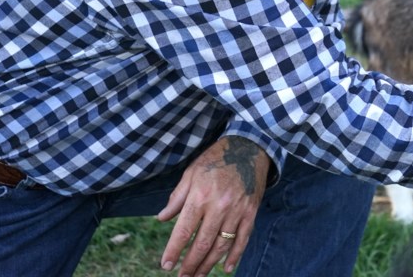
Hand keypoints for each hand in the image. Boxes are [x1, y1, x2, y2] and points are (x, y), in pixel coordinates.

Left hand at [157, 136, 270, 274]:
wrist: (248, 147)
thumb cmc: (215, 159)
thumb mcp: (191, 173)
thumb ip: (177, 198)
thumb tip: (162, 218)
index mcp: (200, 196)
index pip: (184, 230)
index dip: (174, 250)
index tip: (165, 265)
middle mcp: (219, 206)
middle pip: (202, 243)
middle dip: (190, 264)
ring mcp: (237, 210)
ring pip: (222, 245)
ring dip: (209, 264)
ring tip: (198, 276)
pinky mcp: (251, 212)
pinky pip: (243, 239)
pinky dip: (235, 255)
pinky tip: (226, 268)